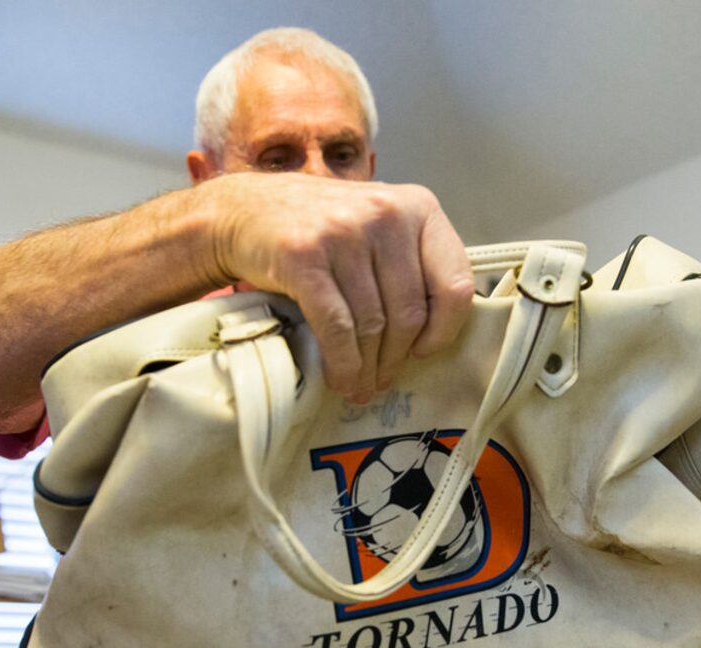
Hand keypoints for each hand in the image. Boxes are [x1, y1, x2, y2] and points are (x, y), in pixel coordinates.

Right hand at [201, 172, 474, 400]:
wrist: (245, 211)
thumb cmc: (320, 229)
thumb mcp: (378, 228)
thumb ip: (411, 265)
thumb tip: (431, 338)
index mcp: (418, 207)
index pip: (455, 283)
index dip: (443, 330)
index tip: (422, 352)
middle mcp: (386, 214)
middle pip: (409, 313)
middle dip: (395, 359)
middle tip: (381, 382)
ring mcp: (345, 231)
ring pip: (373, 325)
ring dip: (366, 368)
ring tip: (359, 387)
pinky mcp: (305, 256)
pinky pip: (337, 326)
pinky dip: (342, 362)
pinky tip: (339, 378)